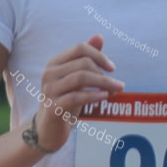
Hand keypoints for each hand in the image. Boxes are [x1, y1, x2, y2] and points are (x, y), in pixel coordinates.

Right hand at [33, 34, 123, 151]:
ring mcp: (49, 90)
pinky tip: (105, 97)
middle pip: (83, 63)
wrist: (48, 129)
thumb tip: (99, 36)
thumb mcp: (77, 78)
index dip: (99, 55)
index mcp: (55, 63)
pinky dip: (93, 95)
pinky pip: (76, 97)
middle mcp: (49, 73)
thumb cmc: (66, 100)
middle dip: (104, 73)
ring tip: (117, 90)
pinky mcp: (52, 107)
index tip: (112, 68)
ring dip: (104, 83)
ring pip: (81, 78)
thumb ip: (86, 58)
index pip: (80, 48)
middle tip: (118, 85)